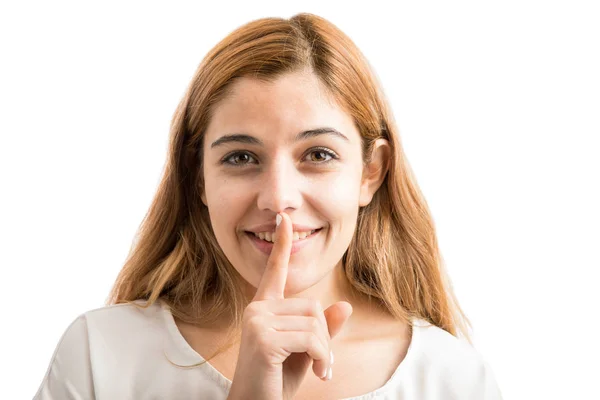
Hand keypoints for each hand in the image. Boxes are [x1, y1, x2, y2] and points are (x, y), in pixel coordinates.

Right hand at [227, 213, 352, 399]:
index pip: (275, 272)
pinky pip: (312, 339)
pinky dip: (323, 358)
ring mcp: (257, 322)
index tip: (283, 218)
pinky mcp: (263, 338)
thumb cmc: (278, 380)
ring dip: (325, 351)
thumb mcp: (307, 352)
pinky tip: (317, 373)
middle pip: (313, 306)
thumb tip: (344, 306)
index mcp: (264, 308)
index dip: (282, 245)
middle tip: (321, 363)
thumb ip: (322, 329)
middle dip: (324, 337)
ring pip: (315, 323)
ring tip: (318, 370)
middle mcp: (257, 309)